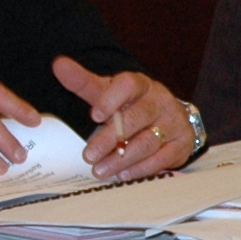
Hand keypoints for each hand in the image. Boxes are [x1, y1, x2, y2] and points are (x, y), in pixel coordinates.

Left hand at [56, 57, 192, 180]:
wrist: (166, 115)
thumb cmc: (131, 103)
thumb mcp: (107, 91)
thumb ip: (82, 81)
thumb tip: (58, 64)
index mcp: (140, 84)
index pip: (128, 85)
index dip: (111, 99)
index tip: (94, 115)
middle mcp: (160, 100)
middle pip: (136, 118)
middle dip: (109, 139)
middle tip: (88, 156)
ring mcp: (173, 122)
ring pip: (148, 142)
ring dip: (122, 159)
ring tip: (100, 170)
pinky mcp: (182, 143)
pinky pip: (163, 158)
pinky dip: (142, 168)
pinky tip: (124, 174)